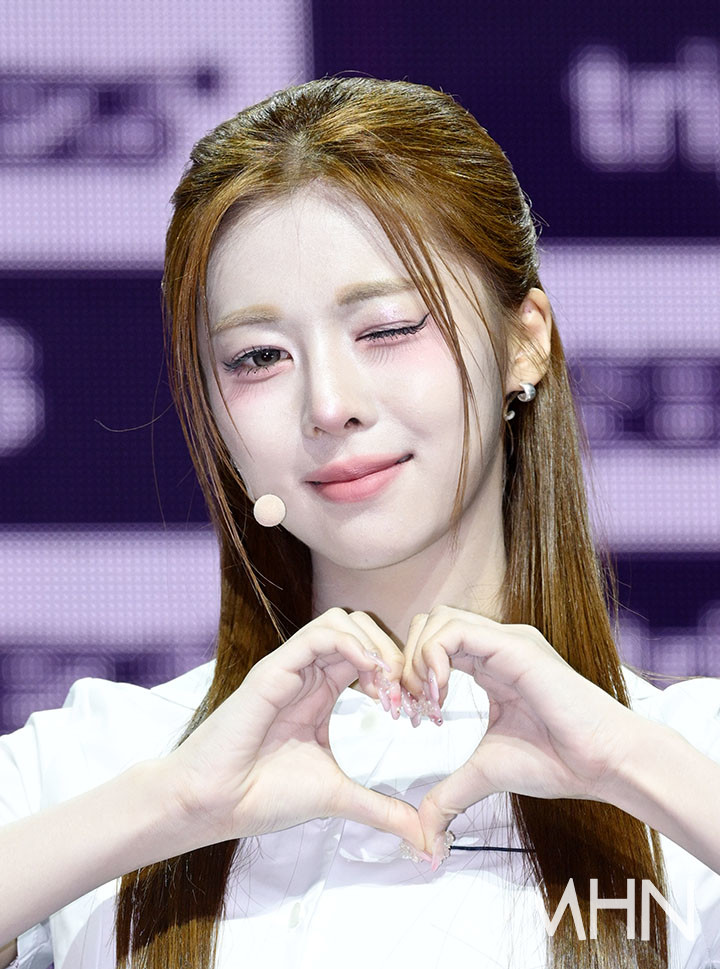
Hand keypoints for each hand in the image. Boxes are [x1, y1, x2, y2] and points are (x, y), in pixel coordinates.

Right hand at [164, 607, 423, 849]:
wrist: (214, 804)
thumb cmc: (263, 796)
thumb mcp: (338, 797)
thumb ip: (380, 808)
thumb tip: (424, 837)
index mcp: (321, 694)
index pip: (367, 656)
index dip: (397, 673)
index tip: (412, 710)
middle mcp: (308, 674)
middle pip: (360, 629)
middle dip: (392, 652)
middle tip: (405, 693)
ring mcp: (291, 668)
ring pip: (342, 621)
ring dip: (375, 646)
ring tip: (388, 685)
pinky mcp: (275, 669)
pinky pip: (320, 635)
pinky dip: (353, 646)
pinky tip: (369, 676)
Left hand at [399, 606, 638, 851]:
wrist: (603, 764)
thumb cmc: (557, 762)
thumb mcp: (485, 773)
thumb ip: (449, 795)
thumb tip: (423, 833)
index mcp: (489, 664)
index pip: (433, 644)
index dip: (410, 674)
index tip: (410, 715)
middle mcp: (494, 645)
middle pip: (430, 623)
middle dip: (406, 661)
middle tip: (411, 706)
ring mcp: (505, 641)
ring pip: (439, 619)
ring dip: (417, 658)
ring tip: (428, 702)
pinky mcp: (514, 647)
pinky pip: (456, 631)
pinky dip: (434, 657)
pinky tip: (442, 695)